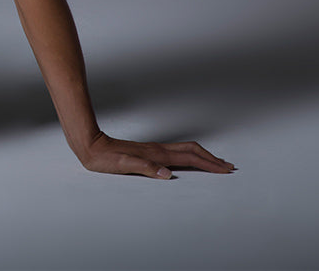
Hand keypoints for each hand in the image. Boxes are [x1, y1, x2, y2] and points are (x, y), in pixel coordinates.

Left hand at [79, 131, 235, 178]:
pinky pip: (175, 153)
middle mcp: (158, 150)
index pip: (189, 158)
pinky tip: (188, 161)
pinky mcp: (148, 152)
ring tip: (214, 162)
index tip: (224, 170)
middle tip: (228, 167)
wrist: (91, 145)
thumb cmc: (104, 158)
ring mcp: (153, 150)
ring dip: (202, 156)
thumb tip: (166, 174)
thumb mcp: (123, 165)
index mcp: (156, 154)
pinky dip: (189, 156)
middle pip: (192, 151)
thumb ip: (145, 168)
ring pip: (185, 150)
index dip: (208, 164)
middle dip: (211, 159)